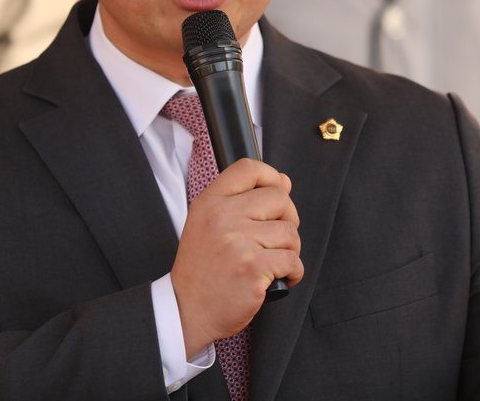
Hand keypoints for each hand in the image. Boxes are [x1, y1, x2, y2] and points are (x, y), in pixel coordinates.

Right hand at [171, 159, 303, 354]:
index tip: (277, 192)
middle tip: (275, 240)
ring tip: (271, 263)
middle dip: (287, 220)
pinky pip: (293, 261)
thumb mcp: (209, 225)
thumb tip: (284, 181)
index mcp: (210, 202)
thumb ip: (243, 200)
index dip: (271, 177)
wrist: (186, 310)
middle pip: (279, 199)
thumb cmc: (202, 269)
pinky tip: (276, 279)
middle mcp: (222, 217)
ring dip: (289, 251)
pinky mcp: (253, 268)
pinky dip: (292, 273)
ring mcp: (238, 242)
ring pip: (290, 233)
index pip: (248, 168)